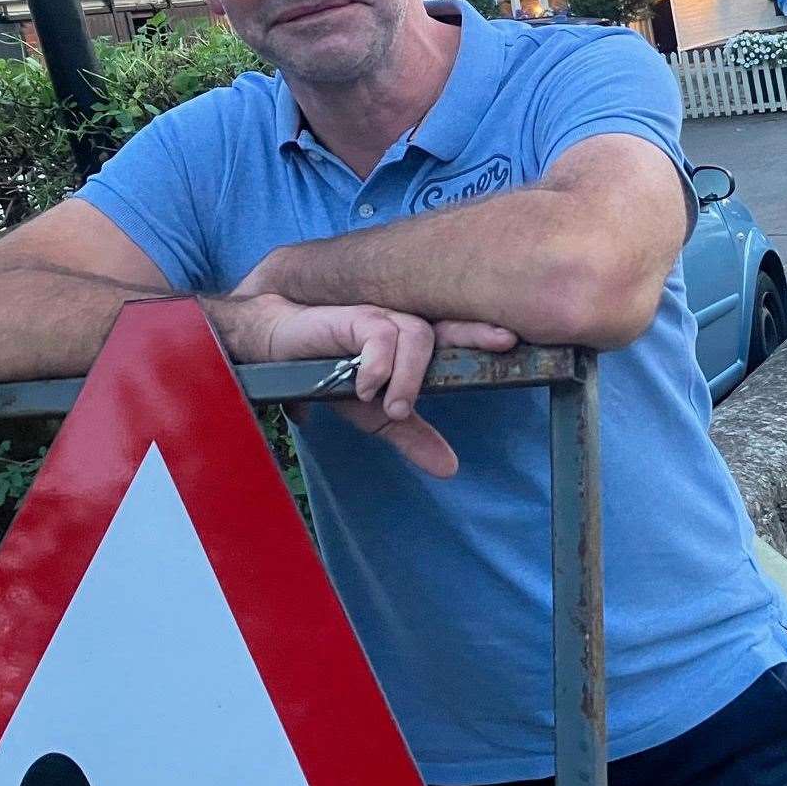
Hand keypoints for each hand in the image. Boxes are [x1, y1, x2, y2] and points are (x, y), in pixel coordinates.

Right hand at [218, 295, 516, 476]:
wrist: (272, 354)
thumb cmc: (326, 373)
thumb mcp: (374, 415)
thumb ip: (411, 435)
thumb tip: (451, 468)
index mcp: (412, 346)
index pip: (456, 337)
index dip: (483, 337)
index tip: (515, 342)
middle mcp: (402, 326)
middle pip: (447, 325)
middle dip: (476, 333)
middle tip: (504, 342)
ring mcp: (379, 318)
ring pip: (417, 335)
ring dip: (410, 376)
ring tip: (393, 408)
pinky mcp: (353, 316)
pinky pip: (381, 334)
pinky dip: (378, 364)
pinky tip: (365, 386)